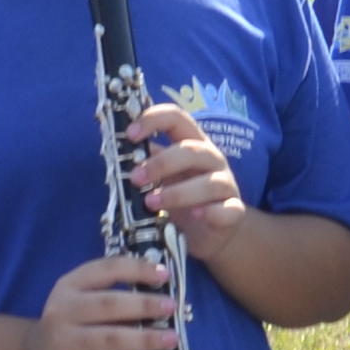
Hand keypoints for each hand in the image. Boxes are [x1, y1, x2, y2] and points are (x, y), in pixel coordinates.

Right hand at [25, 249, 182, 349]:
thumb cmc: (71, 325)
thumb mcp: (80, 300)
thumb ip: (111, 293)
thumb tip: (159, 293)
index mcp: (70, 286)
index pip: (106, 270)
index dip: (137, 270)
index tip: (164, 274)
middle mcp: (65, 311)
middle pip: (109, 304)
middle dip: (143, 305)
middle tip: (171, 307)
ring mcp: (66, 342)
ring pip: (110, 339)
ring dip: (143, 339)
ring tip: (171, 339)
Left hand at [127, 100, 250, 252]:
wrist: (211, 232)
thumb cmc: (182, 198)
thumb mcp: (162, 177)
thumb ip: (145, 161)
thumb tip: (115, 150)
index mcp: (192, 143)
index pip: (177, 117)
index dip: (153, 119)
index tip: (129, 134)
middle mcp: (212, 160)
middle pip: (191, 150)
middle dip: (160, 163)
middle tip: (135, 179)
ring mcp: (226, 185)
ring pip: (210, 183)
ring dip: (178, 192)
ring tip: (152, 204)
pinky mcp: (234, 211)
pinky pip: (229, 210)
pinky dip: (212, 212)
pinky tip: (196, 216)